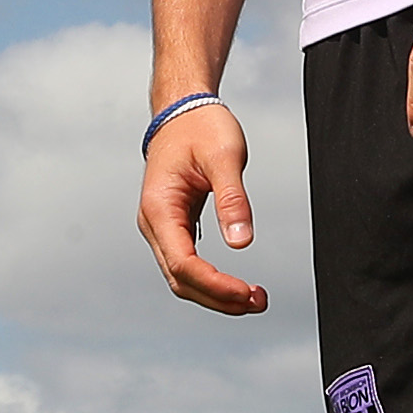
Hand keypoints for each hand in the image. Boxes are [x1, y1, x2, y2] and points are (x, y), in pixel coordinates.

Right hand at [140, 100, 267, 313]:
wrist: (182, 110)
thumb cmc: (200, 127)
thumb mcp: (224, 157)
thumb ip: (232, 200)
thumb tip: (241, 243)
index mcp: (159, 208)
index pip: (183, 264)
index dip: (215, 284)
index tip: (246, 292)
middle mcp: (154, 223)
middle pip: (180, 280)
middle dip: (218, 298)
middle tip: (258, 303)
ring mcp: (161, 227)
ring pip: (182, 278)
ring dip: (215, 294)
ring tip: (252, 300)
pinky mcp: (174, 226)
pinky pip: (187, 264)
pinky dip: (210, 280)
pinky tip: (235, 285)